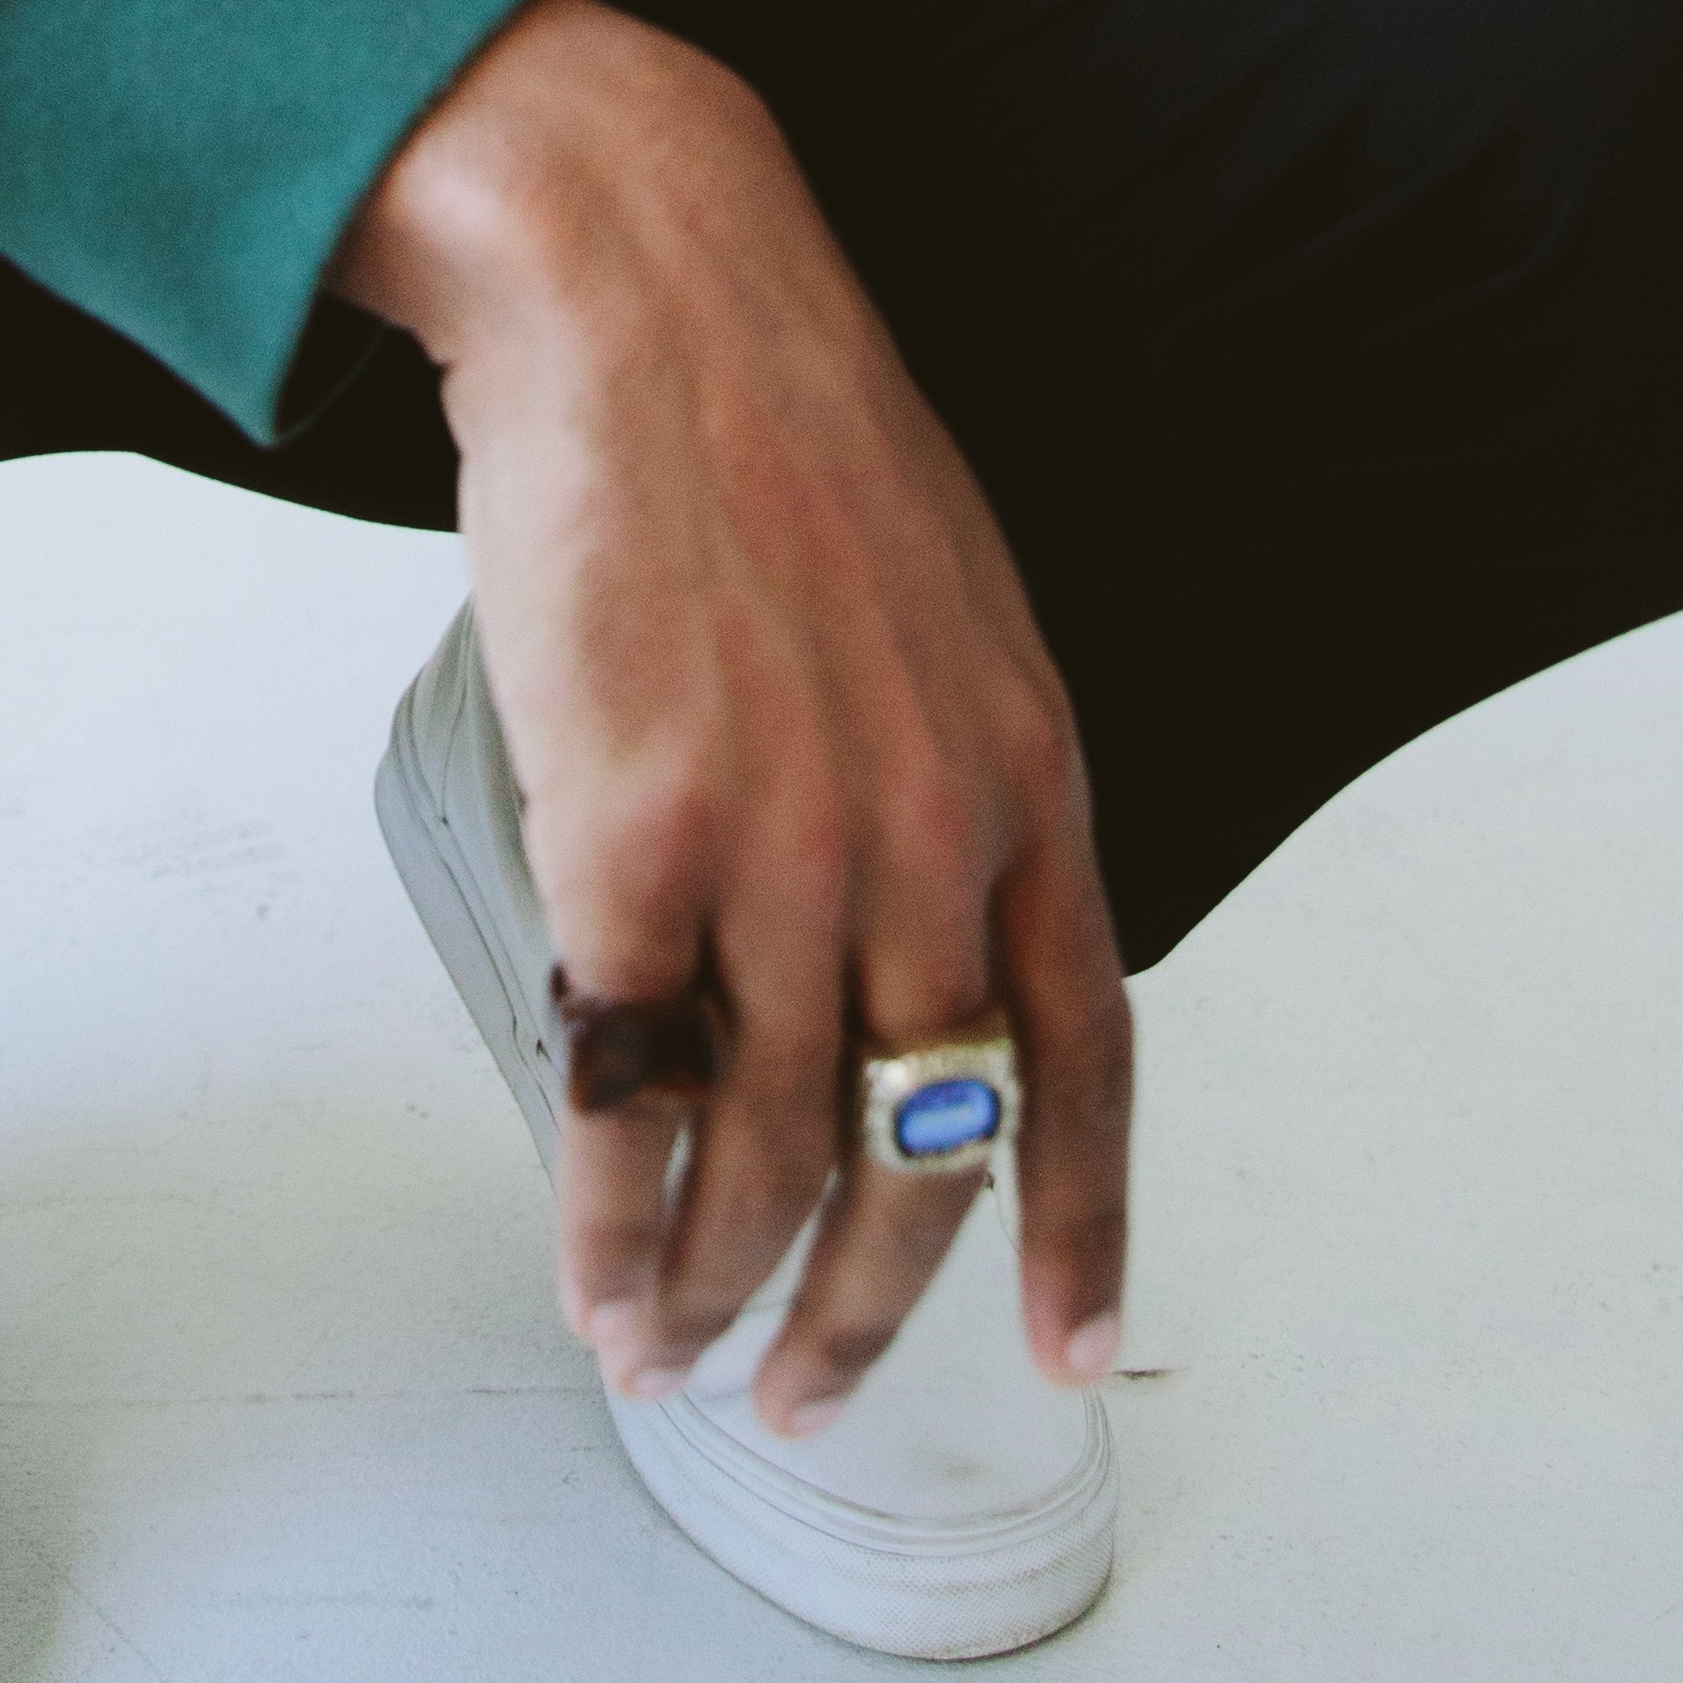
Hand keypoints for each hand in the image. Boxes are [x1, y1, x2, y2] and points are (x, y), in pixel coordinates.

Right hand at [336, 0, 1128, 1435]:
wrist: (645, 287)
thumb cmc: (772, 418)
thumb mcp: (937, 600)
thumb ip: (945, 766)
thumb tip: (896, 921)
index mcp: (1027, 772)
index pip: (1087, 1054)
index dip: (1082, 1224)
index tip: (1071, 1349)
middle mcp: (931, 833)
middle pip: (927, 1143)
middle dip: (868, 1306)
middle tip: (812, 1394)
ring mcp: (787, 843)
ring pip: (776, 1148)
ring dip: (722, 1288)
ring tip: (671, 1354)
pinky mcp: (635, 835)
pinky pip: (631, 1087)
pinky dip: (610, 1214)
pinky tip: (595, 1273)